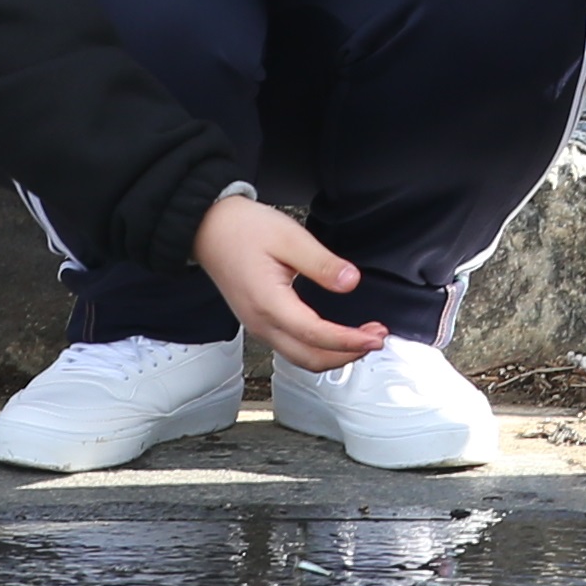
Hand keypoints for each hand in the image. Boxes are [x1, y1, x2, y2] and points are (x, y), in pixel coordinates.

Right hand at [194, 188, 386, 369]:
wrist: (209, 228)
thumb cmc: (243, 229)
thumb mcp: (288, 236)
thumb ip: (321, 263)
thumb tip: (350, 282)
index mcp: (268, 303)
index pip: (315, 334)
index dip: (348, 341)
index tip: (374, 337)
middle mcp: (261, 323)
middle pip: (310, 358)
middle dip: (348, 354)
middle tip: (376, 338)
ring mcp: (258, 326)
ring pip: (301, 357)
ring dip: (335, 354)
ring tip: (362, 338)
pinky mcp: (259, 322)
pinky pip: (292, 348)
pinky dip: (319, 348)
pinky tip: (336, 335)